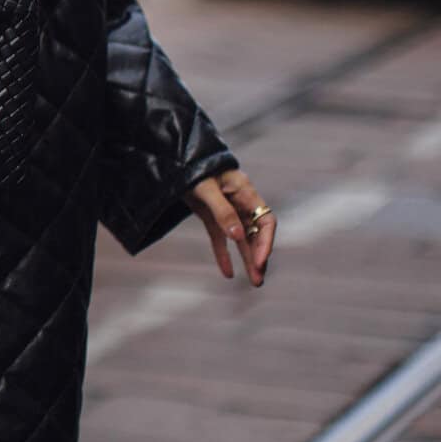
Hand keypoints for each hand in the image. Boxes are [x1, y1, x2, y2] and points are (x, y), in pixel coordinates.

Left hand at [183, 168, 273, 286]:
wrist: (175, 159)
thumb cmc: (193, 168)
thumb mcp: (206, 188)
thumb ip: (222, 211)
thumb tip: (238, 236)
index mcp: (245, 192)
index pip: (265, 220)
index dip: (265, 241)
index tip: (260, 260)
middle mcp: (239, 203)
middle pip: (255, 233)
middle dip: (258, 257)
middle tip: (258, 280)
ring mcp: (225, 210)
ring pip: (241, 239)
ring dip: (246, 259)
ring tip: (254, 282)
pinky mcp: (210, 216)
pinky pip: (220, 239)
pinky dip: (224, 255)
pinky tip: (227, 273)